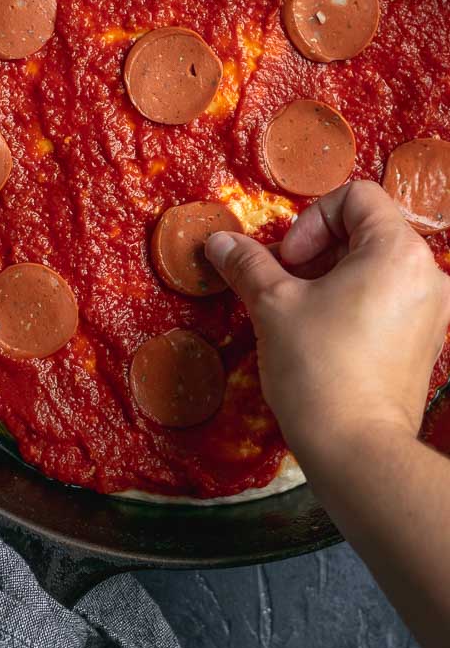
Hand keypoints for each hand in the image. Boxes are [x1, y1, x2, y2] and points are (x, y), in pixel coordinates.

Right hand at [205, 181, 449, 459]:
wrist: (357, 450)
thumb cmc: (319, 369)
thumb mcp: (273, 305)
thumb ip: (247, 263)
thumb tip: (219, 241)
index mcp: (398, 251)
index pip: (357, 197)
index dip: (312, 219)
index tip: (288, 259)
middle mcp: (428, 274)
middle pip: (367, 229)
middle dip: (318, 249)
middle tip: (286, 283)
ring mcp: (432, 310)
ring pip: (375, 264)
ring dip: (332, 275)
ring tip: (300, 310)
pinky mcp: (425, 340)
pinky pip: (387, 297)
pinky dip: (353, 300)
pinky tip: (322, 332)